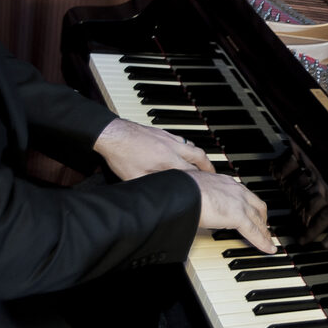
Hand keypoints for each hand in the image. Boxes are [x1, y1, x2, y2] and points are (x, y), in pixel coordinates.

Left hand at [93, 117, 214, 179]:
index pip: (191, 173)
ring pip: (191, 145)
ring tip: (201, 162)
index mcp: (168, 160)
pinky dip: (186, 145)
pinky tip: (183, 149)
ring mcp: (167, 137)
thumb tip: (161, 196)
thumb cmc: (122, 156)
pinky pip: (181, 139)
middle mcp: (171, 147)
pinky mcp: (161, 132)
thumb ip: (152, 186)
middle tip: (214, 173)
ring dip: (198, 154)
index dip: (201, 180)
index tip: (207, 187)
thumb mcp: (136, 179)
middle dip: (209, 165)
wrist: (113, 134)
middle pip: (199, 155)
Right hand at [189, 171, 276, 253]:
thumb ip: (201, 196)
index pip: (244, 194)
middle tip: (264, 227)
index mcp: (225, 181)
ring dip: (265, 231)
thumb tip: (195, 204)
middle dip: (262, 218)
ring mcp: (239, 203)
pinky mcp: (238, 216)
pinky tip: (268, 249)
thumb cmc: (182, 189)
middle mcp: (236, 190)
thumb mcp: (195, 189)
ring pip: (258, 220)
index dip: (250, 205)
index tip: (252, 212)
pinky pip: (254, 232)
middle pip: (257, 206)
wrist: (182, 191)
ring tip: (268, 241)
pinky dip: (263, 242)